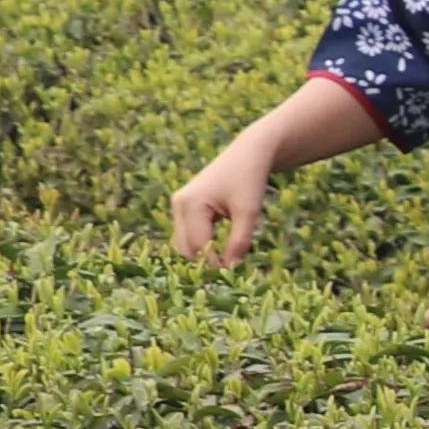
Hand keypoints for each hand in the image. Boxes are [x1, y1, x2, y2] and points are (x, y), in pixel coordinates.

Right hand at [168, 152, 271, 267]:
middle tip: (229, 272)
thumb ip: (239, 241)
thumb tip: (231, 269)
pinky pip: (189, 234)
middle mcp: (178, 204)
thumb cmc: (250, 180)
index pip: (198, 246)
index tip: (233, 274)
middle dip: (205, 261)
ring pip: (185, 243)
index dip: (214, 263)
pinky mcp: (185, 207)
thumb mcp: (249, 212)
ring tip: (227, 260)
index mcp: (190, 204)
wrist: (249, 154)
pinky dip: (203, 243)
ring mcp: (179, 205)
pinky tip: (221, 249)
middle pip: (186, 247)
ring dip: (203, 253)